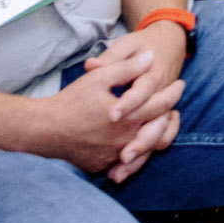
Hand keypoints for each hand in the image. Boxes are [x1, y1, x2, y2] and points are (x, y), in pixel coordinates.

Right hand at [54, 30, 187, 178]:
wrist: (43, 130)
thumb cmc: (70, 102)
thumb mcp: (100, 78)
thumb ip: (127, 68)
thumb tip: (150, 57)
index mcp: (128, 118)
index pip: (162, 105)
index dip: (173, 93)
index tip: (180, 83)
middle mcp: (125, 140)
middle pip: (159, 129)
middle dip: (170, 115)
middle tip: (175, 105)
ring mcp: (114, 156)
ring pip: (147, 149)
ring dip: (157, 135)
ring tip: (162, 122)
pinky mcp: (102, 165)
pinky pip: (126, 162)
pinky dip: (137, 152)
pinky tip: (138, 141)